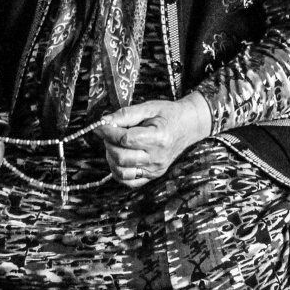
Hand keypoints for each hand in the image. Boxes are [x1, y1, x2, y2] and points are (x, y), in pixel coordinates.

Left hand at [94, 93, 212, 188]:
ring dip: (111, 157)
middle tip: (109, 132)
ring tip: (115, 145)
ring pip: (121, 171)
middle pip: (121, 156)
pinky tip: (120, 158)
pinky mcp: (153, 175)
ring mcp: (156, 169)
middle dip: (108, 143)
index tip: (100, 125)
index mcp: (159, 138)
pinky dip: (118, 171)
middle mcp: (158, 157)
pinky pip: (129, 181)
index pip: (125, 139)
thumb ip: (126, 114)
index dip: (108, 131)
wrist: (189, 126)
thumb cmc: (169, 115)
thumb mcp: (149, 107)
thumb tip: (104, 121)